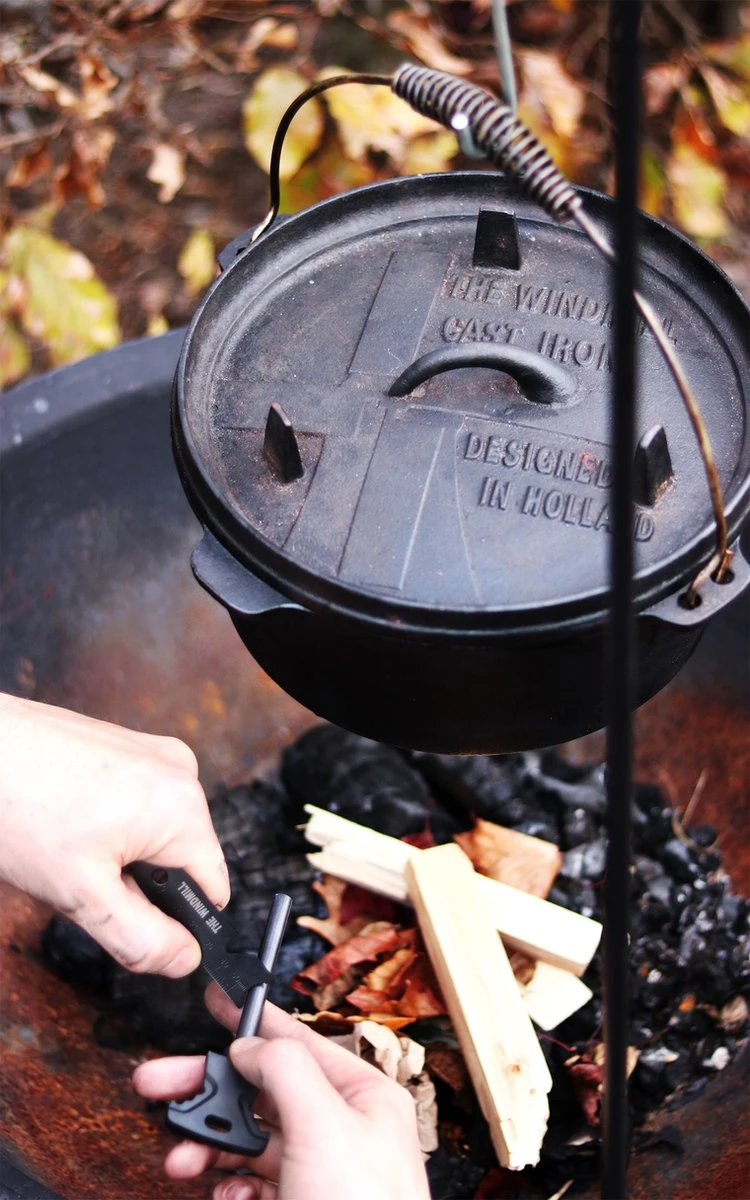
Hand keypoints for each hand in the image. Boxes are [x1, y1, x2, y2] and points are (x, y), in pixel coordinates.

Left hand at [0, 693, 228, 976]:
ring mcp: (153, 752)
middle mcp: (180, 770)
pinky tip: (66, 817)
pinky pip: (137, 801)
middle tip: (82, 876)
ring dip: (121, 850)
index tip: (127, 919)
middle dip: (139, 880)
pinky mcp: (128, 744)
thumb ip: (142, 938)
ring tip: (67, 842)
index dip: (175, 921)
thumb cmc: (16, 805)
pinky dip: (108, 819)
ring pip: (157, 832)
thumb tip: (185, 959)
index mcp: (183, 807)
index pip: (213, 889)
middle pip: (183, 859)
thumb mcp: (82, 896)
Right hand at [132, 984, 430, 1199]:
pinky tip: (222, 1194)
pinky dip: (227, 1187)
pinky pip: (250, 1185)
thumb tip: (252, 1043)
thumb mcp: (325, 1127)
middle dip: (209, 1092)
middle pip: (260, 1092)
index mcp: (362, 1097)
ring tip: (180, 1158)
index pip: (297, 1041)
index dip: (251, 1020)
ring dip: (209, 1147)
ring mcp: (318, 1172)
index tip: (216, 1000)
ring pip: (249, 1142)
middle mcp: (342, 1130)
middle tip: (158, 1085)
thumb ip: (285, 1071)